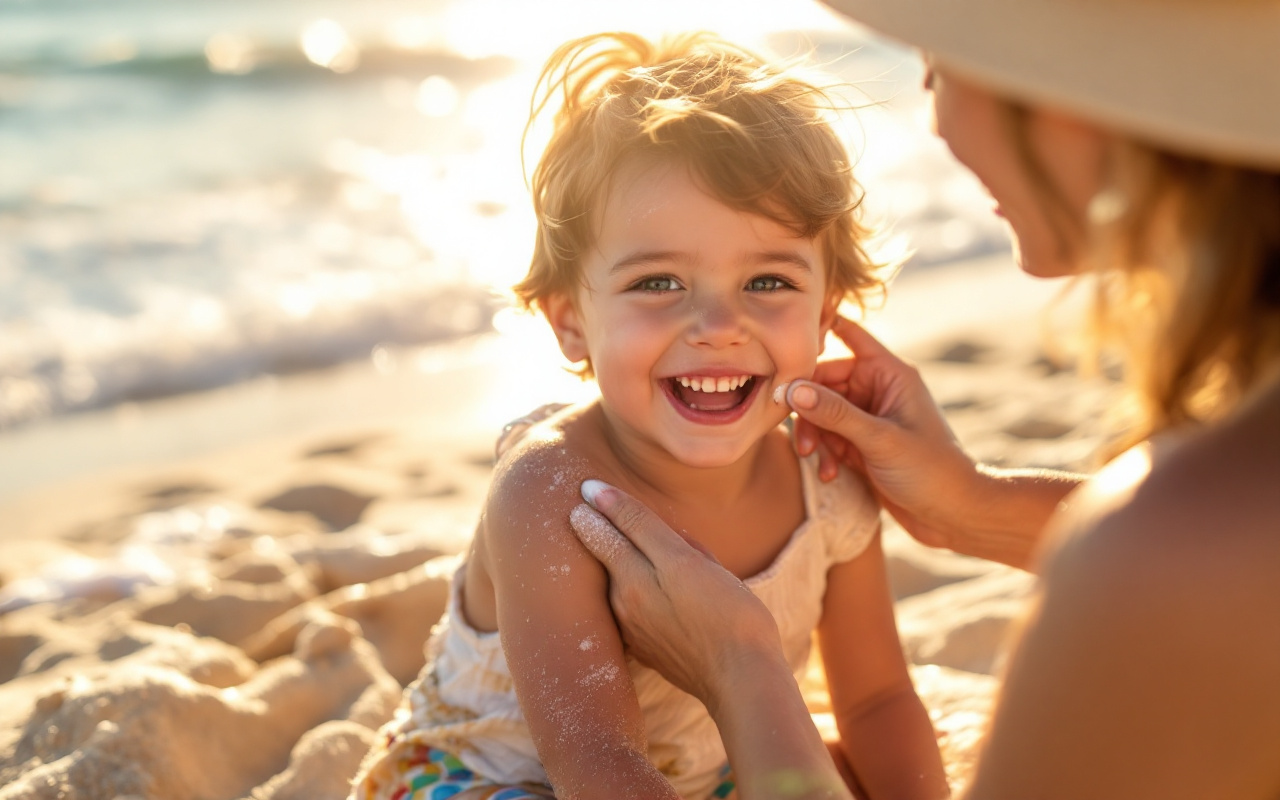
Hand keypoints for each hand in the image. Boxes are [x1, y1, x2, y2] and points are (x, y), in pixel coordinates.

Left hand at [568, 480, 784, 707]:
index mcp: (639, 575)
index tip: (588, 486)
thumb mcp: (694, 563)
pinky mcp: (643, 648)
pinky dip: (626, 591)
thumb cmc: (731, 615)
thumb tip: (624, 510)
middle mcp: (628, 600)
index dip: (606, 502)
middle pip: (608, 554)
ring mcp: (634, 628)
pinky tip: (635, 586)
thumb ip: (650, 531)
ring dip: (608, 561)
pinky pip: (629, 609)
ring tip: (600, 538)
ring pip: (618, 582)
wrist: (741, 680)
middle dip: (594, 529)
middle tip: (579, 508)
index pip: (617, 528)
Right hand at [789, 317, 981, 549]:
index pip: (850, 334)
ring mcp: (869, 418)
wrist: (954, 515)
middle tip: (800, 431)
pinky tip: (830, 475)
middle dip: (807, 406)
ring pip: (821, 412)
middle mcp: (878, 390)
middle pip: (824, 380)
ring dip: (814, 435)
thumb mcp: (879, 440)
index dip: (820, 329)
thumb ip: (835, 413)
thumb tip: (793, 389)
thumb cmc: (930, 471)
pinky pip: (829, 438)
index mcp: (890, 374)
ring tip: (815, 459)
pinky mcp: (862, 445)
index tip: (785, 339)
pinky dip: (824, 454)